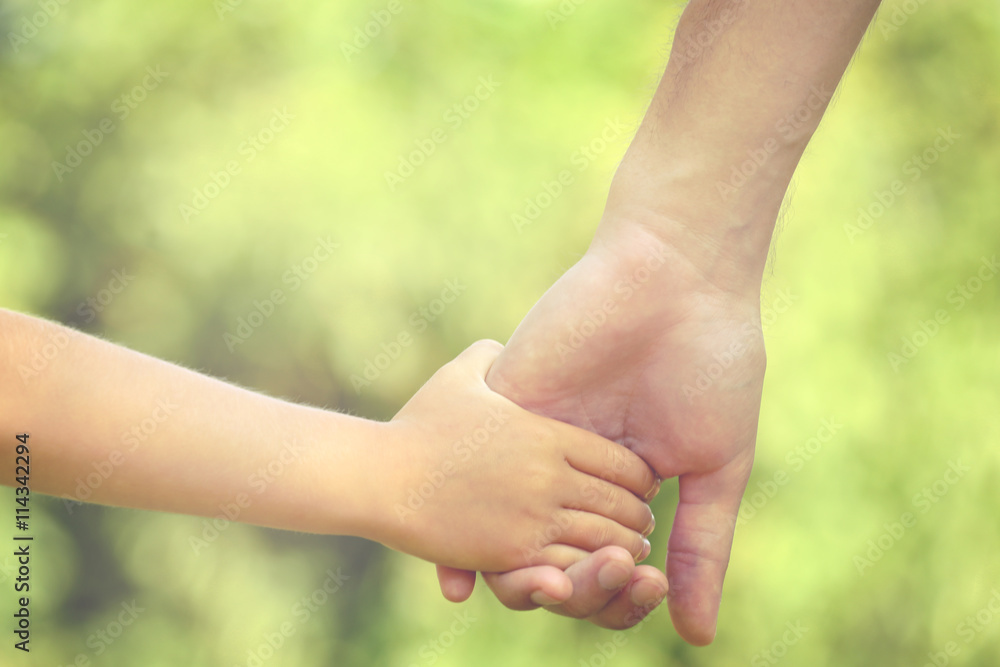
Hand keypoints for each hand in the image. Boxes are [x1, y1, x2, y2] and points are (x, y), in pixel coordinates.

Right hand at [379, 340, 657, 571]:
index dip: (640, 478)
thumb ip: (490, 356)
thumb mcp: (459, 376)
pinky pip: (569, 568)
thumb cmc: (419, 425)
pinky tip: (588, 570)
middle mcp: (549, 475)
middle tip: (640, 524)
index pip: (623, 463)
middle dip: (637, 517)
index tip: (641, 486)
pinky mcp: (511, 553)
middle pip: (622, 504)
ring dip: (620, 549)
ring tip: (625, 553)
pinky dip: (587, 571)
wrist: (380, 476)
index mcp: (547, 434)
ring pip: (604, 540)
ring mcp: (532, 516)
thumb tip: (504, 347)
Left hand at [437, 217, 764, 643]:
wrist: (677, 279)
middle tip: (590, 588)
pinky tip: (455, 580)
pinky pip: (464, 481)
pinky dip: (454, 541)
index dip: (618, 594)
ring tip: (546, 587)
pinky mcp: (501, 408)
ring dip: (520, 578)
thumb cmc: (711, 367)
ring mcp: (532, 443)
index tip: (641, 592)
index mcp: (623, 485)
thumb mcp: (713, 468)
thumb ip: (699, 549)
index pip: (606, 565)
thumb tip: (696, 637)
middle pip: (555, 561)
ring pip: (506, 537)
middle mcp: (571, 471)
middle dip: (573, 591)